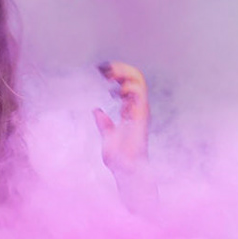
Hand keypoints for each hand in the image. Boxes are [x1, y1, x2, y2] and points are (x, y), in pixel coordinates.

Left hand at [94, 61, 149, 176]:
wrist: (126, 169)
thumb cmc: (120, 157)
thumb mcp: (107, 135)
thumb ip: (104, 123)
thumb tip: (97, 110)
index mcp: (130, 109)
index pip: (128, 84)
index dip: (117, 74)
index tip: (100, 71)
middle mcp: (137, 107)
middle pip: (135, 78)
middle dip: (120, 68)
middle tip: (103, 68)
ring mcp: (140, 109)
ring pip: (139, 81)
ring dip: (124, 73)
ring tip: (108, 74)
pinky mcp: (141, 114)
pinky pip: (139, 93)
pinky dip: (129, 86)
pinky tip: (116, 89)